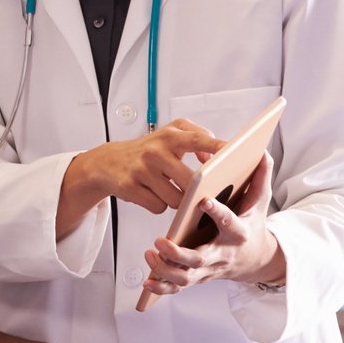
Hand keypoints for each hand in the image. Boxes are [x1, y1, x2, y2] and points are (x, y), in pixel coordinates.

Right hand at [58, 119, 224, 235]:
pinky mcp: (130, 187)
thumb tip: (212, 157)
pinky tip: (151, 194)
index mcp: (170, 136)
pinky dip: (159, 205)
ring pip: (175, 199)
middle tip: (195, 190)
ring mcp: (142, 169)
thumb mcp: (170, 135)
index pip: (200, 139)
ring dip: (176, 200)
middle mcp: (155, 150)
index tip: (234, 153)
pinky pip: (158, 207)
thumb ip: (197, 138)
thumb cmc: (148, 150)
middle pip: (191, 181)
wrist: (108, 162)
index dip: (218, 147)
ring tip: (167, 189)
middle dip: (196, 190)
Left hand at [139, 151, 284, 305]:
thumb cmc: (253, 224)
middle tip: (161, 240)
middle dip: (179, 253)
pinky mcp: (198, 277)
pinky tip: (147, 280)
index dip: (218, 213)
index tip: (204, 200)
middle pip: (199, 259)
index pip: (228, 223)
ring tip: (150, 253)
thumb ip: (260, 175)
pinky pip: (178, 287)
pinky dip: (162, 287)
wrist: (256, 259)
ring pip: (185, 277)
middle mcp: (222, 254)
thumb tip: (261, 150)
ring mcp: (208, 269)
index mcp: (237, 233)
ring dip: (165, 269)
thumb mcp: (261, 200)